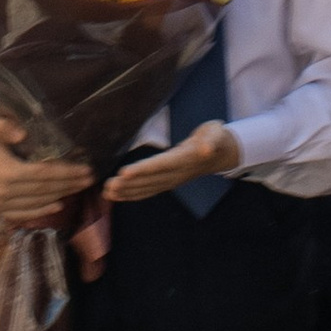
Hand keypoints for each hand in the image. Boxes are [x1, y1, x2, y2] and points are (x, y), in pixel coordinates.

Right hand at [0, 109, 93, 229]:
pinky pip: (22, 213)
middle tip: (89, 179)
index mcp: (5, 172)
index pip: (43, 175)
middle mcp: (3, 192)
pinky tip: (57, 205)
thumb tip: (22, 135)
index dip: (66, 173)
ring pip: (36, 203)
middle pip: (43, 190)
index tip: (86, 170)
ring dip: (60, 196)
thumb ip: (3, 126)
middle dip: (69, 185)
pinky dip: (41, 211)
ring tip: (79, 189)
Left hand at [104, 120, 238, 204]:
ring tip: (108, 193)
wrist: (223, 154)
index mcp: (186, 159)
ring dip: (128, 191)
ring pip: (148, 188)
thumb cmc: (216, 138)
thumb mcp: (216, 134)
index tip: (125, 173)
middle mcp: (178, 173)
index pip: (161, 165)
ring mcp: (173, 180)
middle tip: (108, 186)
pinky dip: (133, 194)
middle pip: (151, 180)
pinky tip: (118, 196)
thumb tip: (206, 148)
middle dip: (129, 184)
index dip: (143, 170)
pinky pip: (150, 190)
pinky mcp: (169, 182)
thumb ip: (210, 141)